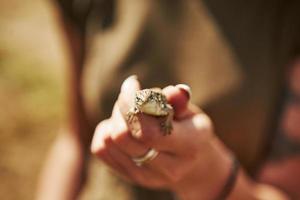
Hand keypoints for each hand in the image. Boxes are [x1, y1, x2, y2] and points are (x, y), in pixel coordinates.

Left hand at [91, 76, 231, 199]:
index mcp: (187, 148)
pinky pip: (100, 148)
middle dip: (122, 108)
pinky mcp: (128, 175)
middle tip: (133, 97)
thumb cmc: (190, 130)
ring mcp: (144, 176)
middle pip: (122, 136)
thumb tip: (175, 91)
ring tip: (131, 112)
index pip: (148, 131)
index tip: (132, 83)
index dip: (132, 103)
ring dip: (115, 118)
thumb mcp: (192, 113)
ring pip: (108, 141)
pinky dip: (106, 131)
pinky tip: (124, 127)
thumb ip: (181, 102)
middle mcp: (166, 168)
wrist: (191, 165)